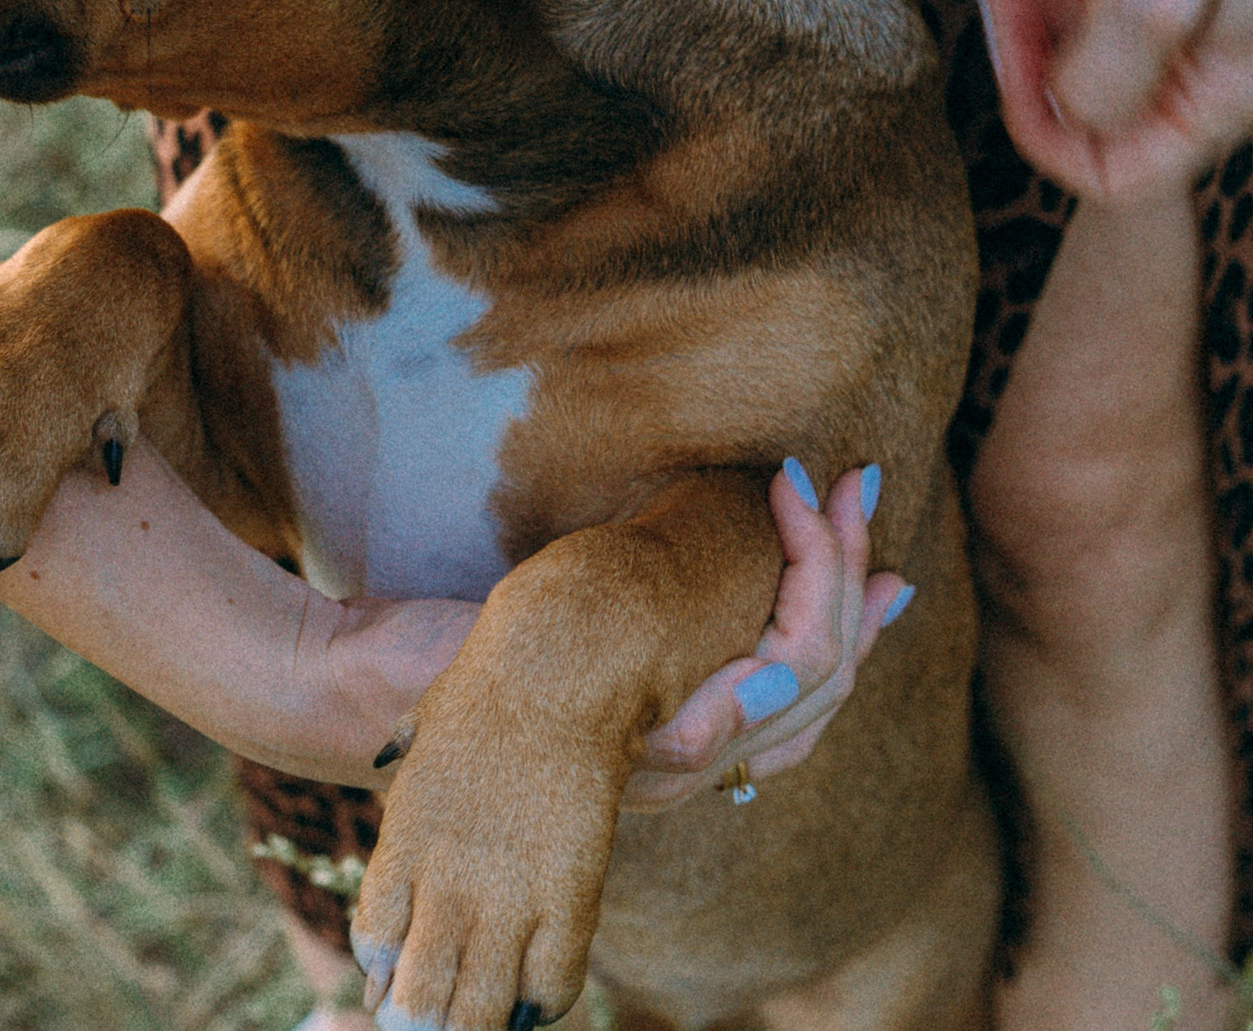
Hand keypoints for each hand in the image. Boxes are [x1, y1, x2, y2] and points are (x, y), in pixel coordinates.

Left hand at [325, 460, 907, 806]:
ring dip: (822, 591)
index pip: (817, 691)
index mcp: (692, 730)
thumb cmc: (477, 644)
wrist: (378, 685)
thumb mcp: (592, 599)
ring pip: (801, 697)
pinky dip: (766, 652)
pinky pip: (731, 723)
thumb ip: (666, 583)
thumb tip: (735, 507)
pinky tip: (770, 559)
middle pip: (825, 689)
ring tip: (811, 505)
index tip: (874, 531)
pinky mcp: (626, 755)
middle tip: (851, 487)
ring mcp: (664, 765)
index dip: (861, 613)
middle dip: (851, 577)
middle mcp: (694, 762)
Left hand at [949, 0, 1252, 201]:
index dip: (1038, 125)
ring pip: (1117, 47)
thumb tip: (1072, 114)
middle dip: (1031, 50)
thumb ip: (1107, 74)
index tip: (994, 46)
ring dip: (1043, 9)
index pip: (1123, 172)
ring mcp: (1250, 0)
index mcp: (1245, 83)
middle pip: (1112, 106)